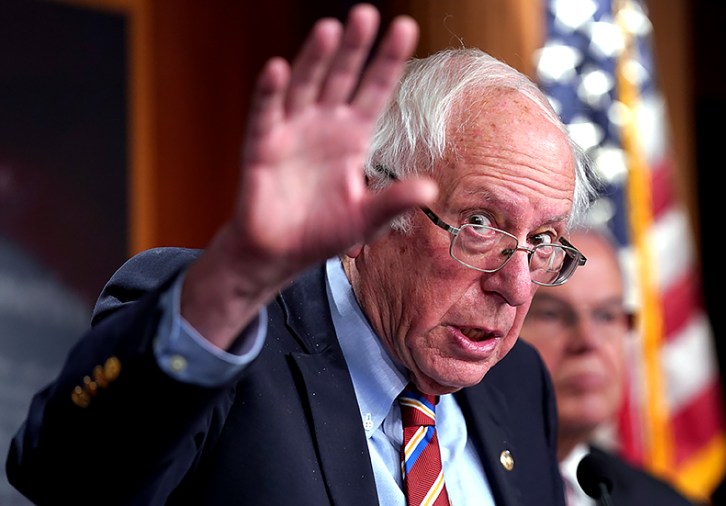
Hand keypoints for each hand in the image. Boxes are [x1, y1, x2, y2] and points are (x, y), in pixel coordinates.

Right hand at [233, 3, 433, 279]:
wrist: (278, 253)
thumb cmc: (322, 231)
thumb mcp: (366, 219)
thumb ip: (394, 201)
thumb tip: (430, 189)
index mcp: (353, 135)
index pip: (375, 90)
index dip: (388, 60)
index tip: (405, 26)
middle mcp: (324, 124)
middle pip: (342, 77)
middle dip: (354, 47)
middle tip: (367, 14)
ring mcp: (292, 130)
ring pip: (306, 85)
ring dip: (315, 58)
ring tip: (329, 28)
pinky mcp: (262, 145)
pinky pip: (266, 113)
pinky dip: (270, 92)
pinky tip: (277, 69)